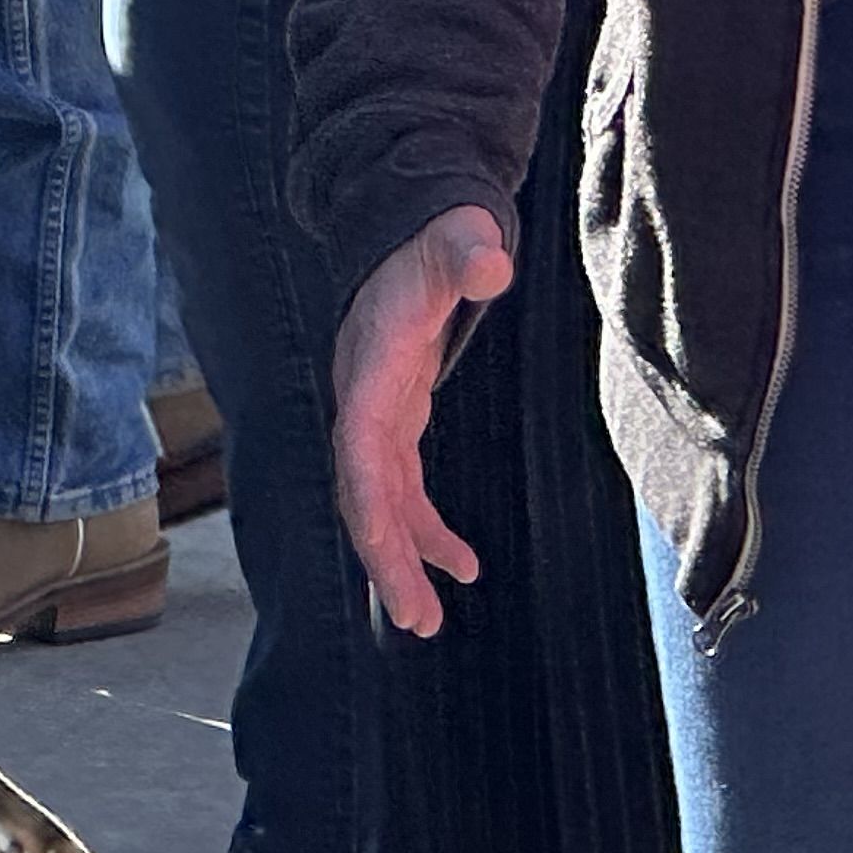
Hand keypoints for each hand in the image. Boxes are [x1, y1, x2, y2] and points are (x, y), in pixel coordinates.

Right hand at [331, 205, 512, 636]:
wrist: (413, 232)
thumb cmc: (436, 237)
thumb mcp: (455, 237)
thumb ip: (467, 252)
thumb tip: (490, 266)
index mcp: (371, 369)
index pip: (362, 449)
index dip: (371, 502)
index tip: (388, 552)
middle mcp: (364, 404)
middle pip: (364, 495)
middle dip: (385, 559)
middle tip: (416, 620)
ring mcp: (377, 417)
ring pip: (380, 505)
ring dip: (402, 561)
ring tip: (428, 620)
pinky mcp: (397, 422)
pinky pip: (403, 492)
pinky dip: (426, 531)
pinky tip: (461, 565)